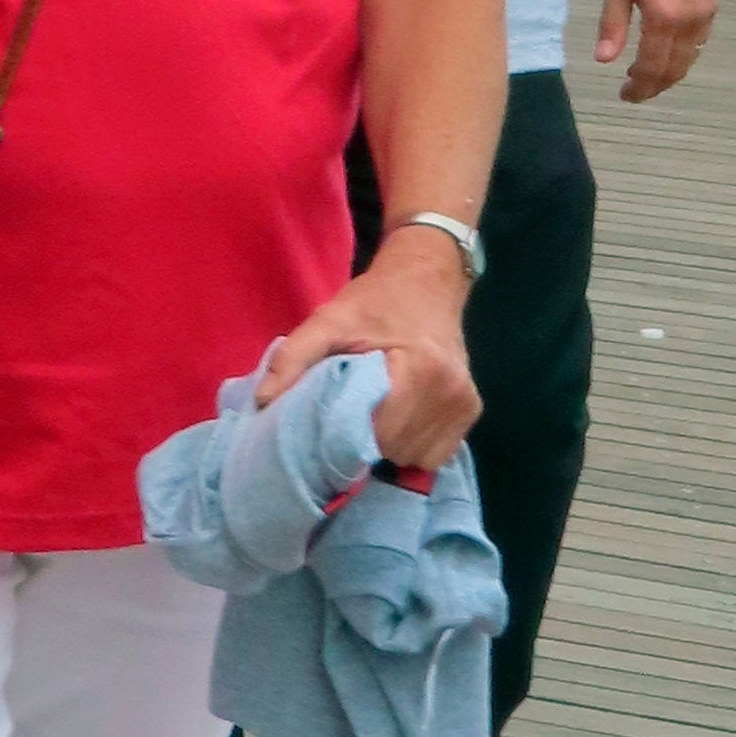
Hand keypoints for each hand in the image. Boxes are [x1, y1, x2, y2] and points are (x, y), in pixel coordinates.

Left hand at [256, 229, 478, 469]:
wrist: (427, 278)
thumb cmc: (375, 301)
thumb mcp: (329, 321)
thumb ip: (294, 357)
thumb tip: (263, 402)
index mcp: (420, 368)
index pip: (380, 434)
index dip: (349, 437)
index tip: (331, 426)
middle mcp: (450, 391)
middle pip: (397, 450)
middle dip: (369, 443)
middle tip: (352, 416)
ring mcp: (465, 403)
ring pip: (418, 458)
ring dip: (392, 447)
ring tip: (376, 415)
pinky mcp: (472, 409)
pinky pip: (438, 454)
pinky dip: (414, 445)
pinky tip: (400, 419)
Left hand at [596, 0, 717, 101]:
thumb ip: (612, 23)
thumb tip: (604, 60)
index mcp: (663, 17)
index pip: (652, 67)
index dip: (639, 87)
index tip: (624, 95)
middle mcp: (690, 20)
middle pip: (675, 70)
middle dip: (655, 86)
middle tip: (634, 91)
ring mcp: (707, 11)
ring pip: (691, 58)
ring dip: (671, 73)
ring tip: (648, 75)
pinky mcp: (714, 1)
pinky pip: (701, 41)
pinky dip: (684, 55)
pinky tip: (668, 50)